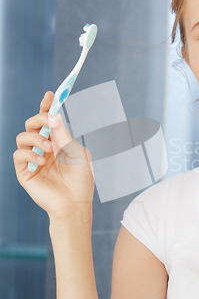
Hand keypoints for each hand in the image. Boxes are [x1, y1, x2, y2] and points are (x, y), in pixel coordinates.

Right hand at [13, 91, 94, 222]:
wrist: (75, 204)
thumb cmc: (80, 180)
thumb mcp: (76, 153)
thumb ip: (63, 135)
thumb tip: (53, 116)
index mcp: (57, 142)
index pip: (48, 120)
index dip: (47, 106)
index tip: (50, 94)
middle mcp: (43, 148)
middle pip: (32, 124)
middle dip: (39, 118)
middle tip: (48, 120)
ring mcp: (33, 160)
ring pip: (22, 137)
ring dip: (35, 137)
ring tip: (49, 149)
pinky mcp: (24, 172)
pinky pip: (18, 155)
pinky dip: (29, 154)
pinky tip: (42, 161)